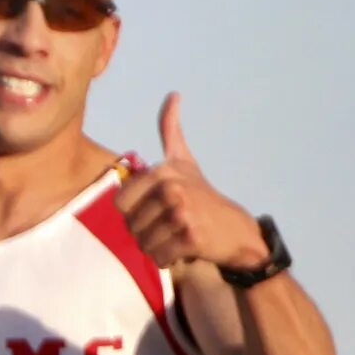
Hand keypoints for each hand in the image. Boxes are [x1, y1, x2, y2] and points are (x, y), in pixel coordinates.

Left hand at [115, 94, 267, 273]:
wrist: (236, 230)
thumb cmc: (202, 196)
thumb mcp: (184, 161)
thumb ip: (171, 131)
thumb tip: (173, 95)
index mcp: (161, 171)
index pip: (119, 203)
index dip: (134, 213)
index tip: (156, 209)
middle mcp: (170, 187)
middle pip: (130, 226)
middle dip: (146, 233)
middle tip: (170, 225)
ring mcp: (180, 211)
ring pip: (143, 244)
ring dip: (157, 247)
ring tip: (178, 235)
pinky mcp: (190, 236)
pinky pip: (158, 257)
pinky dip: (168, 260)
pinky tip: (185, 249)